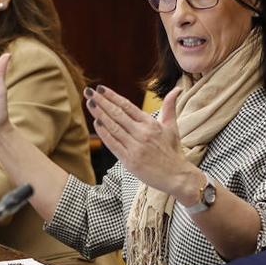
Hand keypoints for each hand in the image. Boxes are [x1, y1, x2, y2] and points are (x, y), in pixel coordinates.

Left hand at [86, 85, 199, 202]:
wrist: (177, 176)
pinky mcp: (130, 161)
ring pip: (113, 127)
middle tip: (88, 92)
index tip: (100, 88)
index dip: (112, 96)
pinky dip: (104, 134)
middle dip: (102, 101)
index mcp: (150, 123)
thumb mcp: (172, 126)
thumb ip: (170, 107)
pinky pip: (113, 144)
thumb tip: (177, 89)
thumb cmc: (173, 151)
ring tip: (89, 103)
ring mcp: (135, 147)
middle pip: (117, 114)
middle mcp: (142, 133)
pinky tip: (96, 123)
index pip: (127, 106)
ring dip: (100, 114)